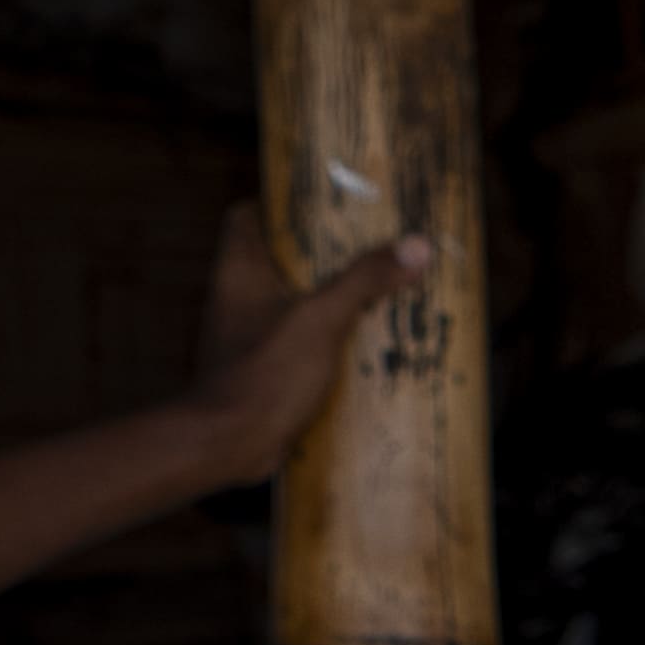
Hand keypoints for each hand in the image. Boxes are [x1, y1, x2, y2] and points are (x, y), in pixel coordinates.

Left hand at [182, 206, 431, 494]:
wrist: (228, 441)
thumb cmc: (265, 371)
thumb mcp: (322, 319)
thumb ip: (365, 280)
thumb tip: (416, 245)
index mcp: (239, 270)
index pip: (248, 216)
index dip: (281, 205)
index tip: (323, 204)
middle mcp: (237, 296)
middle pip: (278, 257)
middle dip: (321, 253)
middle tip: (368, 246)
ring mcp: (247, 334)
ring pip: (290, 300)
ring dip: (327, 297)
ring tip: (377, 291)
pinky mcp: (261, 367)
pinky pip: (297, 338)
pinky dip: (325, 337)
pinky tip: (362, 344)